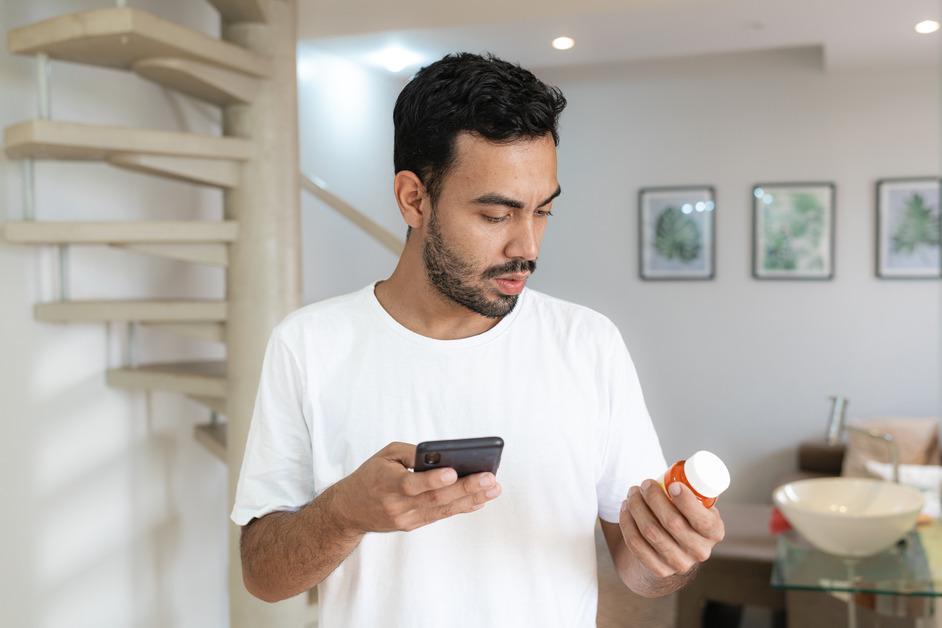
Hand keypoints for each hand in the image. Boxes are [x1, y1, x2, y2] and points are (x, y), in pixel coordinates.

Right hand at [332, 441, 501, 533]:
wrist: (349, 510)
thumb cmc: (371, 475)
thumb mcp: (385, 455)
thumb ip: (413, 453)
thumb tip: (444, 454)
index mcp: (386, 483)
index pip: (412, 484)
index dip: (432, 479)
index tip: (453, 472)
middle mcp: (396, 505)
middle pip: (434, 498)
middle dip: (465, 488)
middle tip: (490, 479)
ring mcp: (405, 519)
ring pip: (442, 509)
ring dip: (471, 499)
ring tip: (493, 489)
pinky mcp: (412, 525)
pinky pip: (440, 515)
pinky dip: (461, 508)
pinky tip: (480, 501)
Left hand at [618, 479, 724, 577]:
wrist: (672, 550)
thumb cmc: (684, 516)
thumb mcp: (698, 505)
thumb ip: (694, 490)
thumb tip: (682, 466)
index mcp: (714, 532)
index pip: (702, 519)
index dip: (686, 501)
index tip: (671, 484)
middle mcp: (700, 551)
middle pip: (672, 523)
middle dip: (653, 497)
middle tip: (644, 484)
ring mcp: (679, 563)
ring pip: (651, 532)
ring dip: (637, 507)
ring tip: (632, 493)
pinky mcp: (658, 570)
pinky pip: (636, 545)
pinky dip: (627, 523)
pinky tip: (625, 509)